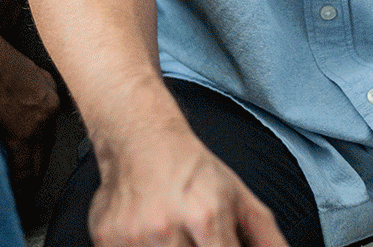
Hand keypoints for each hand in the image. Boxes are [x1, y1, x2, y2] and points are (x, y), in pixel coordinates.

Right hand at [90, 117, 287, 246]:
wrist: (138, 135)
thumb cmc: (192, 169)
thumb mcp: (239, 198)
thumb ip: (267, 239)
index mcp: (206, 217)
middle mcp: (166, 228)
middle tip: (195, 240)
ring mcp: (133, 237)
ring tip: (174, 235)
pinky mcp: (106, 238)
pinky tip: (150, 237)